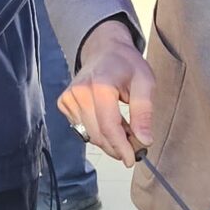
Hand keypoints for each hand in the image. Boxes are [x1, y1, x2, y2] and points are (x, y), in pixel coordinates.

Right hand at [59, 20, 154, 163]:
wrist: (105, 49)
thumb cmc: (127, 65)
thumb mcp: (145, 83)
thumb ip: (144, 112)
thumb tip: (144, 140)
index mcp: (100, 86)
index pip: (109, 126)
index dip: (121, 147)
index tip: (132, 160)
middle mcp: (80, 92)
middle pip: (98, 134)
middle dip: (117, 146)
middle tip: (134, 146)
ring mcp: (69, 98)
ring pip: (89, 134)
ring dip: (108, 139)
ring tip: (124, 129)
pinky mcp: (64, 102)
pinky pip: (81, 128)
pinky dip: (97, 131)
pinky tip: (108, 120)